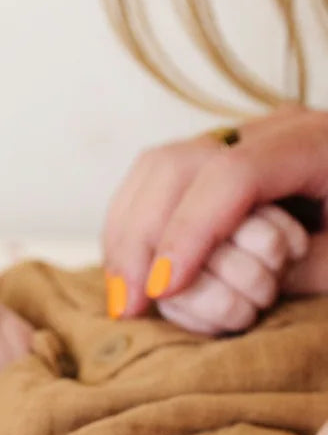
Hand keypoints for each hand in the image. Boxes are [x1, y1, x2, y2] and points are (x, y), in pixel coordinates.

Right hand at [102, 107, 327, 331]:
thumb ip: (293, 269)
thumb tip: (202, 284)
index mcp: (318, 142)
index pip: (230, 177)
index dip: (189, 234)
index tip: (164, 290)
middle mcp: (272, 130)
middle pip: (175, 166)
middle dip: (143, 239)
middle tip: (131, 304)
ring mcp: (243, 141)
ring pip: (154, 171)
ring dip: (128, 235)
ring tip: (126, 297)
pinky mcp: (225, 164)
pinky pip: (158, 184)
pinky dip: (136, 228)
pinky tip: (134, 276)